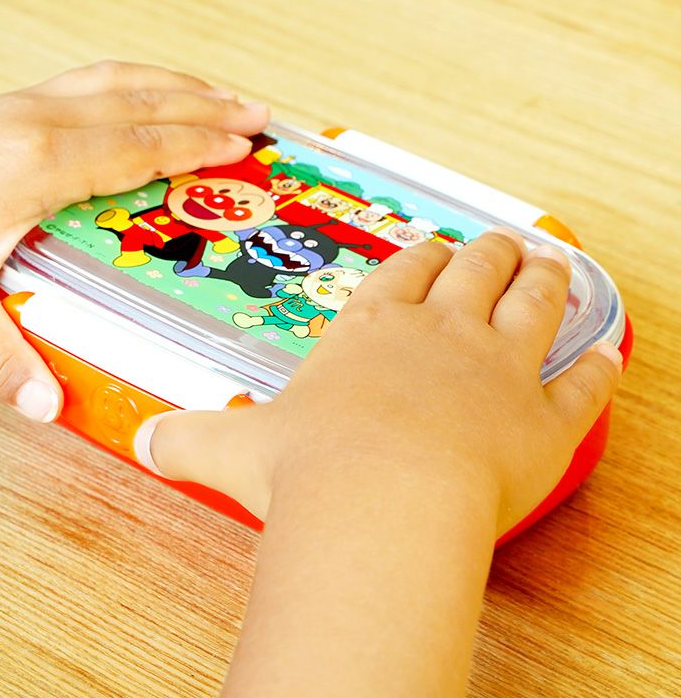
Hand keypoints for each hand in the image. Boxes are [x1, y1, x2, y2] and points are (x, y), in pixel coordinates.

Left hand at [0, 61, 268, 421]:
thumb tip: (48, 405)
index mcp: (34, 162)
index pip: (139, 146)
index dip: (198, 146)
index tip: (246, 148)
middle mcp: (33, 122)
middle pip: (141, 101)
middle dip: (207, 104)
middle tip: (259, 112)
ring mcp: (15, 109)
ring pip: (114, 82)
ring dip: (175, 85)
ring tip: (220, 93)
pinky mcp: (1, 113)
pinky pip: (87, 86)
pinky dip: (134, 86)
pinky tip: (144, 101)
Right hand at [147, 228, 621, 533]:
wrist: (377, 504)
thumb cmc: (308, 468)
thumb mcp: (235, 446)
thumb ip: (189, 436)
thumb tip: (143, 440)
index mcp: (372, 330)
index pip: (403, 273)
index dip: (421, 257)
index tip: (432, 247)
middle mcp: (439, 332)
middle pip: (474, 271)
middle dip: (487, 252)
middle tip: (497, 242)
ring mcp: (497, 368)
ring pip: (533, 302)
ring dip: (543, 278)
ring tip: (550, 262)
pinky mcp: (541, 419)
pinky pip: (580, 382)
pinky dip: (595, 366)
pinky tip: (604, 353)